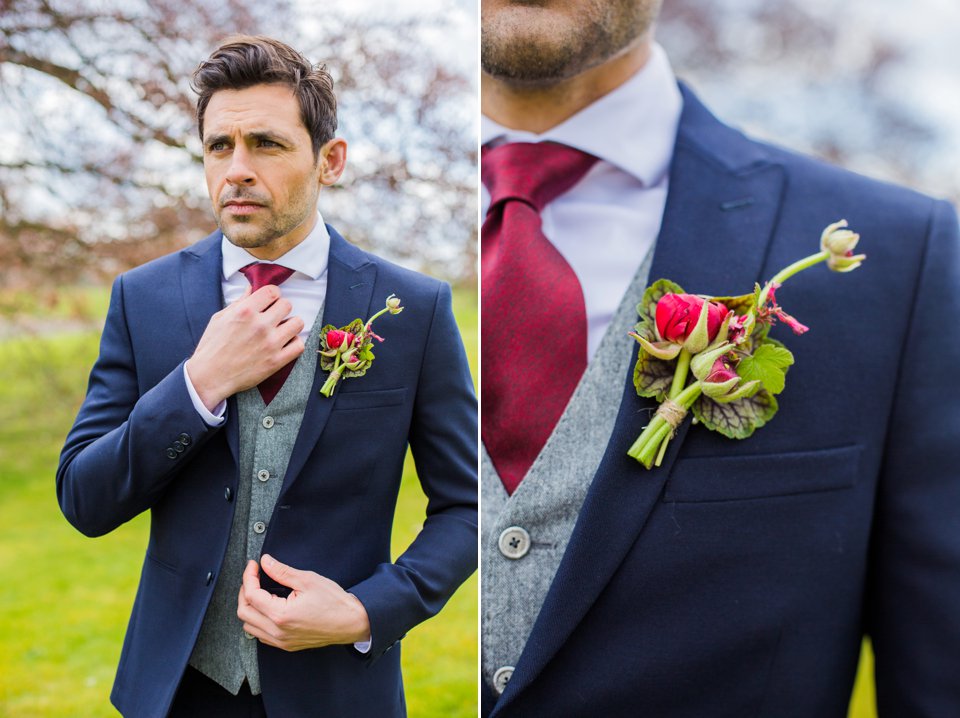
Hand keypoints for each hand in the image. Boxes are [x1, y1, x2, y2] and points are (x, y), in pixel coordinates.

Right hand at [185, 286, 304, 408]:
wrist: (210, 377)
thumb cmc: (212, 347)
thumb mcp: (219, 319)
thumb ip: (239, 302)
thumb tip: (251, 287)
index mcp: (244, 311)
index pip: (272, 291)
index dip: (273, 295)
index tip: (270, 301)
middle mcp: (260, 325)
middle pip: (287, 305)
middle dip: (281, 309)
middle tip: (274, 317)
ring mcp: (270, 343)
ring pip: (297, 323)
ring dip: (291, 325)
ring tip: (281, 330)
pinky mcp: (276, 361)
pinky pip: (299, 345)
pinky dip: (294, 343)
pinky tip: (285, 344)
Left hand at [237, 554, 370, 651]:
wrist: (351, 622)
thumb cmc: (334, 602)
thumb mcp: (308, 580)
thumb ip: (282, 571)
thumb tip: (266, 562)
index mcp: (281, 615)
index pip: (252, 595)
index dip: (249, 577)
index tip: (254, 565)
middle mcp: (278, 631)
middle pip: (244, 613)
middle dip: (245, 591)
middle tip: (253, 577)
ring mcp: (282, 641)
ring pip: (249, 627)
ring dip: (249, 608)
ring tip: (259, 592)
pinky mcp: (287, 645)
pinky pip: (261, 635)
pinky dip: (257, 621)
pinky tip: (267, 609)